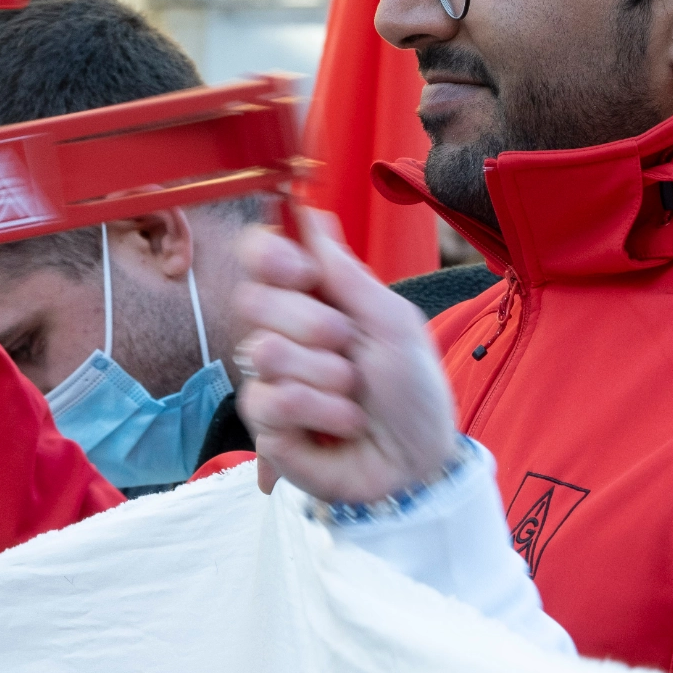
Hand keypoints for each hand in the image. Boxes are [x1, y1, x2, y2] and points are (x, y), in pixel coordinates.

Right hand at [236, 209, 457, 504]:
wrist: (420, 460)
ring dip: (326, 376)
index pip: (259, 255)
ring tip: (354, 395)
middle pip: (252, 299)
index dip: (270, 256)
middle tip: (349, 346)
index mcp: (313, 299)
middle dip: (312, 323)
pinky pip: (271, 403)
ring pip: (263, 354)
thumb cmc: (413, 390)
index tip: (303, 272)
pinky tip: (342, 425)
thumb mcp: (392, 321)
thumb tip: (309, 211)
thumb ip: (346, 271)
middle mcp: (283, 334)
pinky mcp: (266, 429)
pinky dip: (320, 412)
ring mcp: (270, 382)